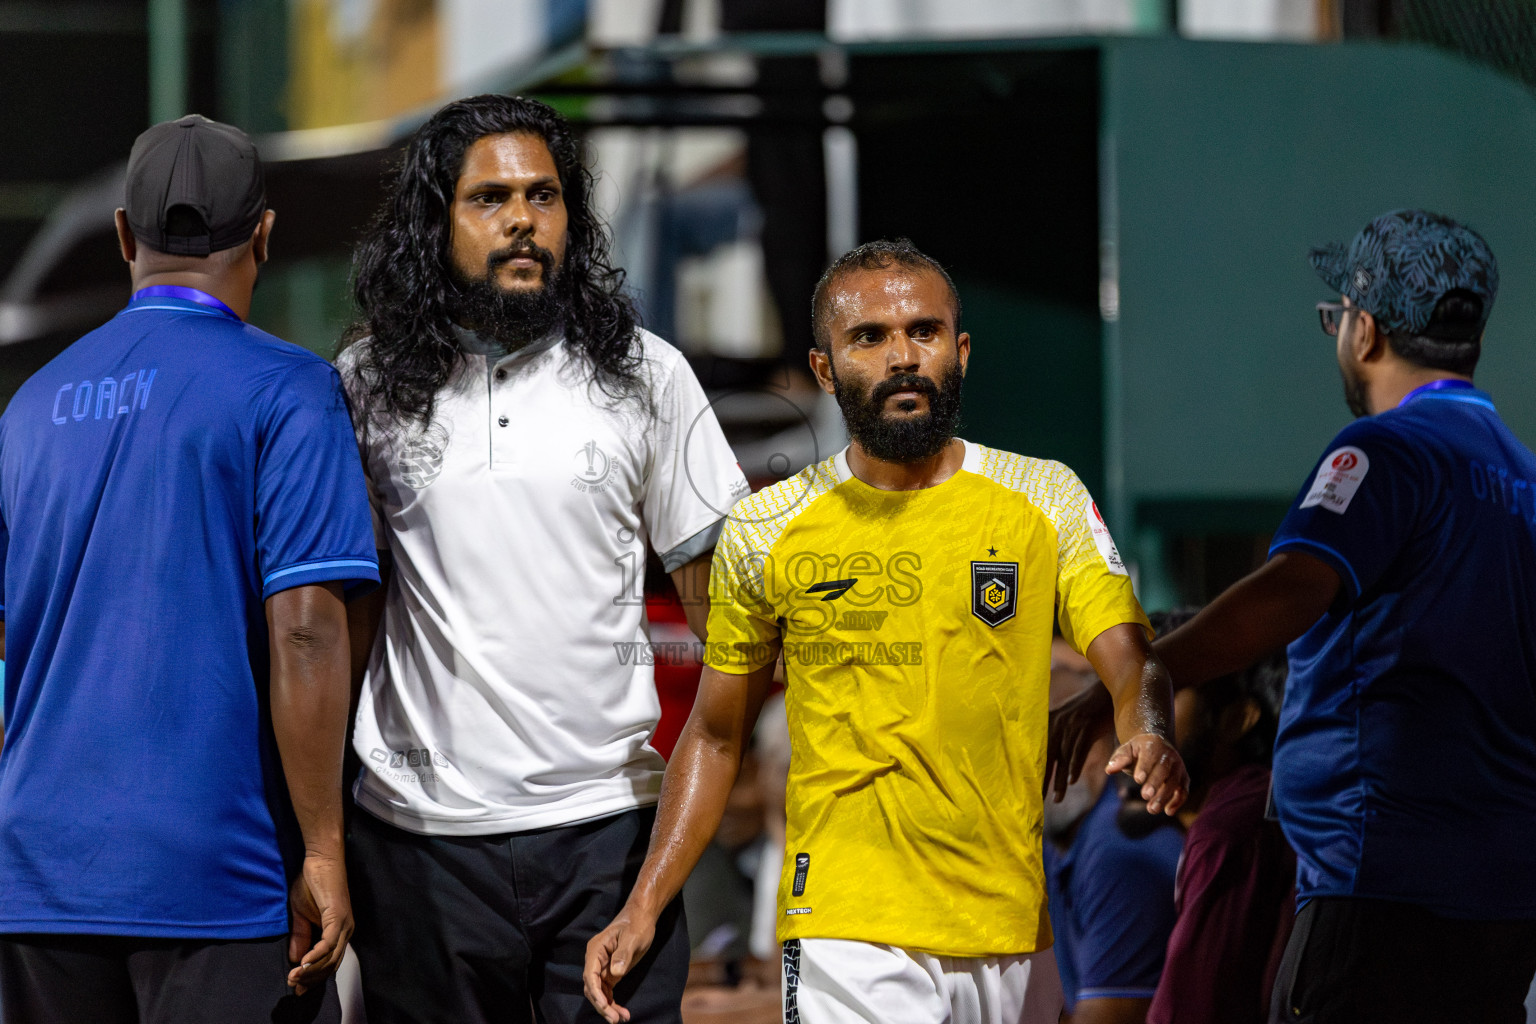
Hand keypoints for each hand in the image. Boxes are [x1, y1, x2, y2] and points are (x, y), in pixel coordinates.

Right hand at [287, 852, 353, 994]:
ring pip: (331, 957)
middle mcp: (346, 931)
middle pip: (331, 965)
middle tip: (293, 985)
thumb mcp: (300, 916)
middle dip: (311, 979)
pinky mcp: (338, 916)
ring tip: (293, 976)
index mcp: (338, 932)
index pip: (329, 963)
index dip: (314, 977)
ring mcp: (344, 924)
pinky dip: (316, 955)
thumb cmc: (312, 884)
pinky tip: (303, 963)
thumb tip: (296, 960)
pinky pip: (329, 942)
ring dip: (311, 970)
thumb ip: (300, 937)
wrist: (321, 860)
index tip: (298, 987)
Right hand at [584, 905, 657, 1022]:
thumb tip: (615, 973)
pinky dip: (612, 1002)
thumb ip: (623, 954)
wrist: (642, 916)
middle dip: (602, 1005)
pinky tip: (622, 1012)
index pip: (590, 975)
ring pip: (599, 992)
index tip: (604, 1006)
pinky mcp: (610, 972)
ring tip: (621, 1019)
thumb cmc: (637, 923)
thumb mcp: (633, 937)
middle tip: (615, 1019)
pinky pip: (607, 991)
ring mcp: (602, 967)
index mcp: (596, 950)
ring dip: (607, 1007)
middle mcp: (595, 960)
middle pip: (592, 987)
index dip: (595, 993)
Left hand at [1045, 682, 1113, 800]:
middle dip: (1043, 780)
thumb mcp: (1065, 717)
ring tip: (1056, 798)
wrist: (1104, 693)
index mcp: (1049, 723)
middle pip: (1048, 758)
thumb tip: (1043, 752)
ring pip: (1063, 759)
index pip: (1038, 752)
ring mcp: (1072, 726)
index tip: (1029, 789)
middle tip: (1037, 799)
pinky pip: (1079, 751)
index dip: (1034, 771)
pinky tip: (1072, 781)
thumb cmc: (1085, 709)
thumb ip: (1054, 732)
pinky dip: (1075, 767)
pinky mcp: (1086, 728)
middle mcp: (1057, 724)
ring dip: (1060, 780)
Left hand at [1106, 733, 1188, 815]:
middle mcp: (1168, 756)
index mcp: (1153, 746)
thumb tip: (1109, 770)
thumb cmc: (1139, 750)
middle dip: (1155, 783)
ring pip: (1174, 782)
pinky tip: (1168, 812)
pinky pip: (1183, 790)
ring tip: (1152, 809)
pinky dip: (1178, 801)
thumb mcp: (1127, 749)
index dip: (1144, 768)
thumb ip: (1120, 759)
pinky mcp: (1183, 778)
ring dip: (1164, 796)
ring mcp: (1178, 767)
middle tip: (1145, 796)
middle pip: (1163, 770)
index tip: (1138, 779)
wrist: (1159, 743)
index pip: (1149, 757)